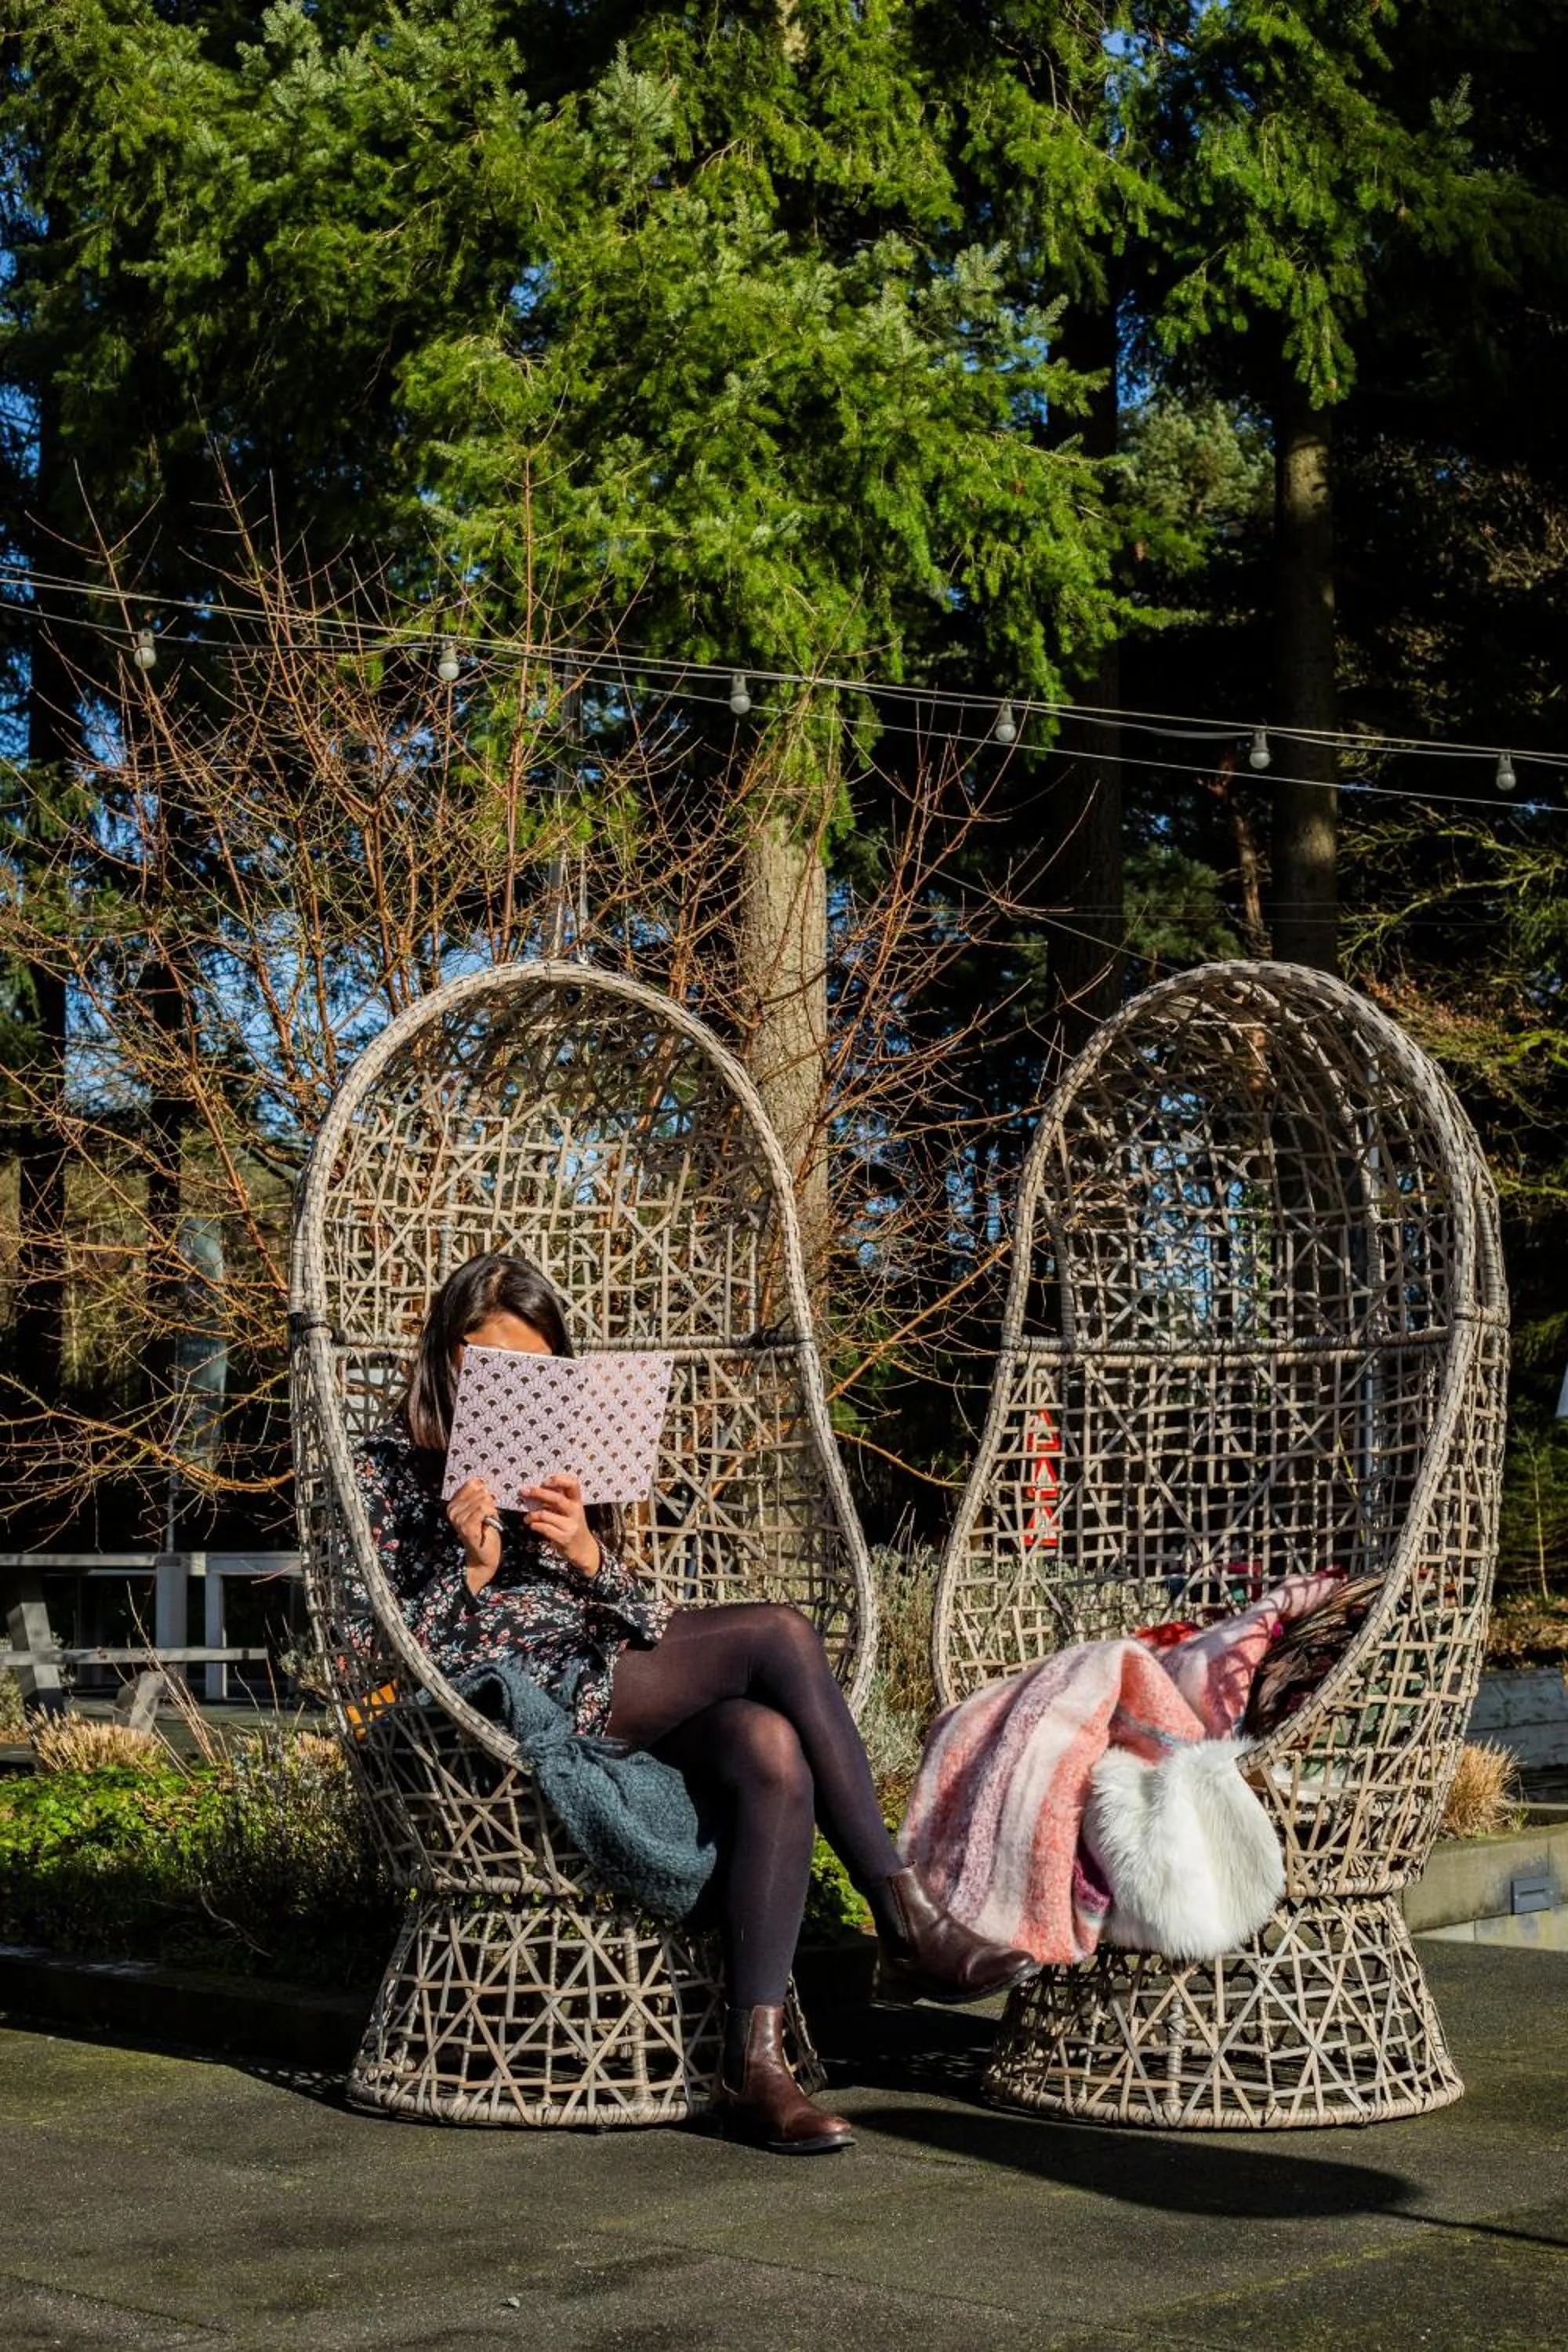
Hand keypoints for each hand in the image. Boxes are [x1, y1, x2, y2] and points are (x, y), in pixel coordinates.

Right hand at [447, 1476, 502, 1592]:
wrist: (484, 1556)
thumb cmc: (485, 1532)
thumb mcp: (482, 1510)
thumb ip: (481, 1496)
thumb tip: (483, 1482)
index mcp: (454, 1504)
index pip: (471, 1484)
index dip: (484, 1491)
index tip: (487, 1501)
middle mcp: (452, 1510)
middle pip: (479, 1491)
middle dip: (489, 1502)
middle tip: (488, 1515)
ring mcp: (458, 1519)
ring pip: (483, 1500)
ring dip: (491, 1510)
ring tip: (488, 1520)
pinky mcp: (466, 1527)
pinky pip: (483, 1509)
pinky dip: (491, 1514)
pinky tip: (490, 1523)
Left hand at [521, 1472, 599, 1575]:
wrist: (584, 1548)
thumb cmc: (571, 1525)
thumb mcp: (569, 1510)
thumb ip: (558, 1500)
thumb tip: (535, 1490)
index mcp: (577, 1501)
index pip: (573, 1483)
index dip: (558, 1480)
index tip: (544, 1481)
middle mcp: (576, 1511)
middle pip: (557, 1498)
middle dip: (538, 1493)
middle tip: (524, 1492)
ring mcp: (571, 1525)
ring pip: (546, 1514)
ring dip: (532, 1514)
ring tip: (526, 1517)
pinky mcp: (565, 1538)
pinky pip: (545, 1528)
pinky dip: (535, 1525)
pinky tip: (532, 1525)